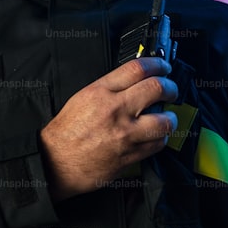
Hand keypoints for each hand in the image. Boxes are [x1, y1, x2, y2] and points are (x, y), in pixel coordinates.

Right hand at [39, 56, 177, 201]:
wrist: (55, 162)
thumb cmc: (65, 133)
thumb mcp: (82, 97)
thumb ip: (109, 88)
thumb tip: (135, 81)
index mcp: (101, 92)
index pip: (138, 69)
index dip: (157, 64)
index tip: (163, 67)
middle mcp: (115, 110)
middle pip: (157, 89)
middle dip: (170, 87)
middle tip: (171, 90)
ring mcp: (125, 134)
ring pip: (164, 120)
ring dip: (170, 117)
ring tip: (167, 117)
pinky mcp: (130, 155)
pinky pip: (157, 144)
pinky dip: (160, 138)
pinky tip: (156, 136)